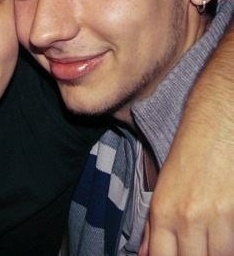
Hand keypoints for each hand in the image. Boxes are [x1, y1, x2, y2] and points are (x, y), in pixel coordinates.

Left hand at [139, 113, 233, 255]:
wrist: (216, 126)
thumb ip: (153, 226)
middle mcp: (186, 216)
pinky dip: (229, 244)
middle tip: (195, 248)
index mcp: (162, 211)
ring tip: (210, 243)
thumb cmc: (189, 157)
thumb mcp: (163, 189)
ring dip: (215, 252)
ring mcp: (215, 215)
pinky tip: (224, 235)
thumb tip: (144, 254)